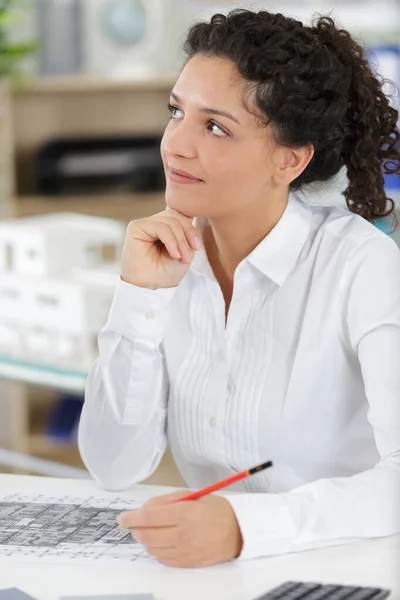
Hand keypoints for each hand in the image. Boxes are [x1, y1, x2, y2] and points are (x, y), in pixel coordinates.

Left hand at [117, 490, 242, 567]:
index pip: (149, 516)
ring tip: (149, 531)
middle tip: (134, 524)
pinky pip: (163, 559)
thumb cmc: (215, 510)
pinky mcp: (187, 563)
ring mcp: (185, 551)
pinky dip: (156, 550)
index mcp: (185, 513)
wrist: (238, 531)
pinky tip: (161, 541)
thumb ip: (166, 501)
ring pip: (152, 549)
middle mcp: (183, 534)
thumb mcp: (191, 496)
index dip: (132, 517)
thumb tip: (143, 509)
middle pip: (147, 535)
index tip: (122, 518)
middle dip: (136, 529)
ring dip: (145, 540)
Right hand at [120, 208, 200, 289]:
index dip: (191, 229)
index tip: (197, 247)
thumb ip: (187, 234)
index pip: (181, 215)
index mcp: (165, 227)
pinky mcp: (136, 227)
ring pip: (170, 221)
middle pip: (177, 215)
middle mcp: (154, 222)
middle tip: (191, 254)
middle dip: (188, 234)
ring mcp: (145, 224)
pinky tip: (174, 254)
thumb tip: (193, 215)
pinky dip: (171, 241)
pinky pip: (160, 227)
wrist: (150, 288)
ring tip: (183, 257)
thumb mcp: (184, 251)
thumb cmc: (165, 273)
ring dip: (180, 240)